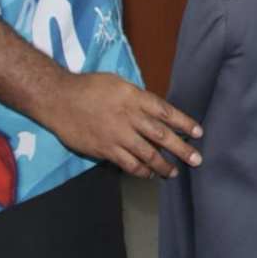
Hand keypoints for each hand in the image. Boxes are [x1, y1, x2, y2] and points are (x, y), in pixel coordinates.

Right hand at [43, 73, 202, 178]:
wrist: (58, 98)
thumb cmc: (89, 87)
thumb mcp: (119, 84)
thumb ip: (138, 98)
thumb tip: (156, 112)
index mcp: (134, 97)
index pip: (166, 111)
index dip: (184, 123)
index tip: (198, 132)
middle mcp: (128, 116)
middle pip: (161, 135)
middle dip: (181, 149)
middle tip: (196, 160)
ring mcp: (116, 134)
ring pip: (146, 153)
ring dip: (162, 165)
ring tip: (173, 172)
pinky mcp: (104, 149)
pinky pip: (127, 163)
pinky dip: (140, 170)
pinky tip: (148, 174)